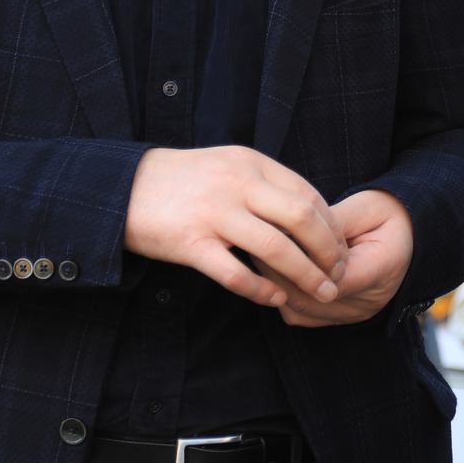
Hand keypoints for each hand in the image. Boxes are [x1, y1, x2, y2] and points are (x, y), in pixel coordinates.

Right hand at [122, 146, 346, 308]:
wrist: (120, 187)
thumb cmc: (181, 182)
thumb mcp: (227, 165)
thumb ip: (264, 183)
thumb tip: (309, 211)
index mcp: (251, 163)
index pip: (308, 195)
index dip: (332, 227)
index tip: (342, 250)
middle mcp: (237, 184)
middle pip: (302, 219)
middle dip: (330, 252)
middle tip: (340, 274)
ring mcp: (213, 213)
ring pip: (276, 249)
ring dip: (306, 276)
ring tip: (322, 293)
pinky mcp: (190, 243)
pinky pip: (235, 274)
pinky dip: (262, 290)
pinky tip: (276, 300)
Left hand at [270, 189, 412, 326]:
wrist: (408, 236)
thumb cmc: (388, 216)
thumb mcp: (368, 207)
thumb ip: (334, 221)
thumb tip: (294, 227)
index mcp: (382, 269)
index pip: (331, 277)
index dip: (298, 260)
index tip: (273, 237)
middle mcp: (367, 302)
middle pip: (310, 299)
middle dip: (279, 272)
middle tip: (253, 244)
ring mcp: (352, 315)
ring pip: (301, 311)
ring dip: (276, 285)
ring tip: (257, 254)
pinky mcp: (337, 318)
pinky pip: (300, 315)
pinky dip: (282, 294)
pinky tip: (270, 270)